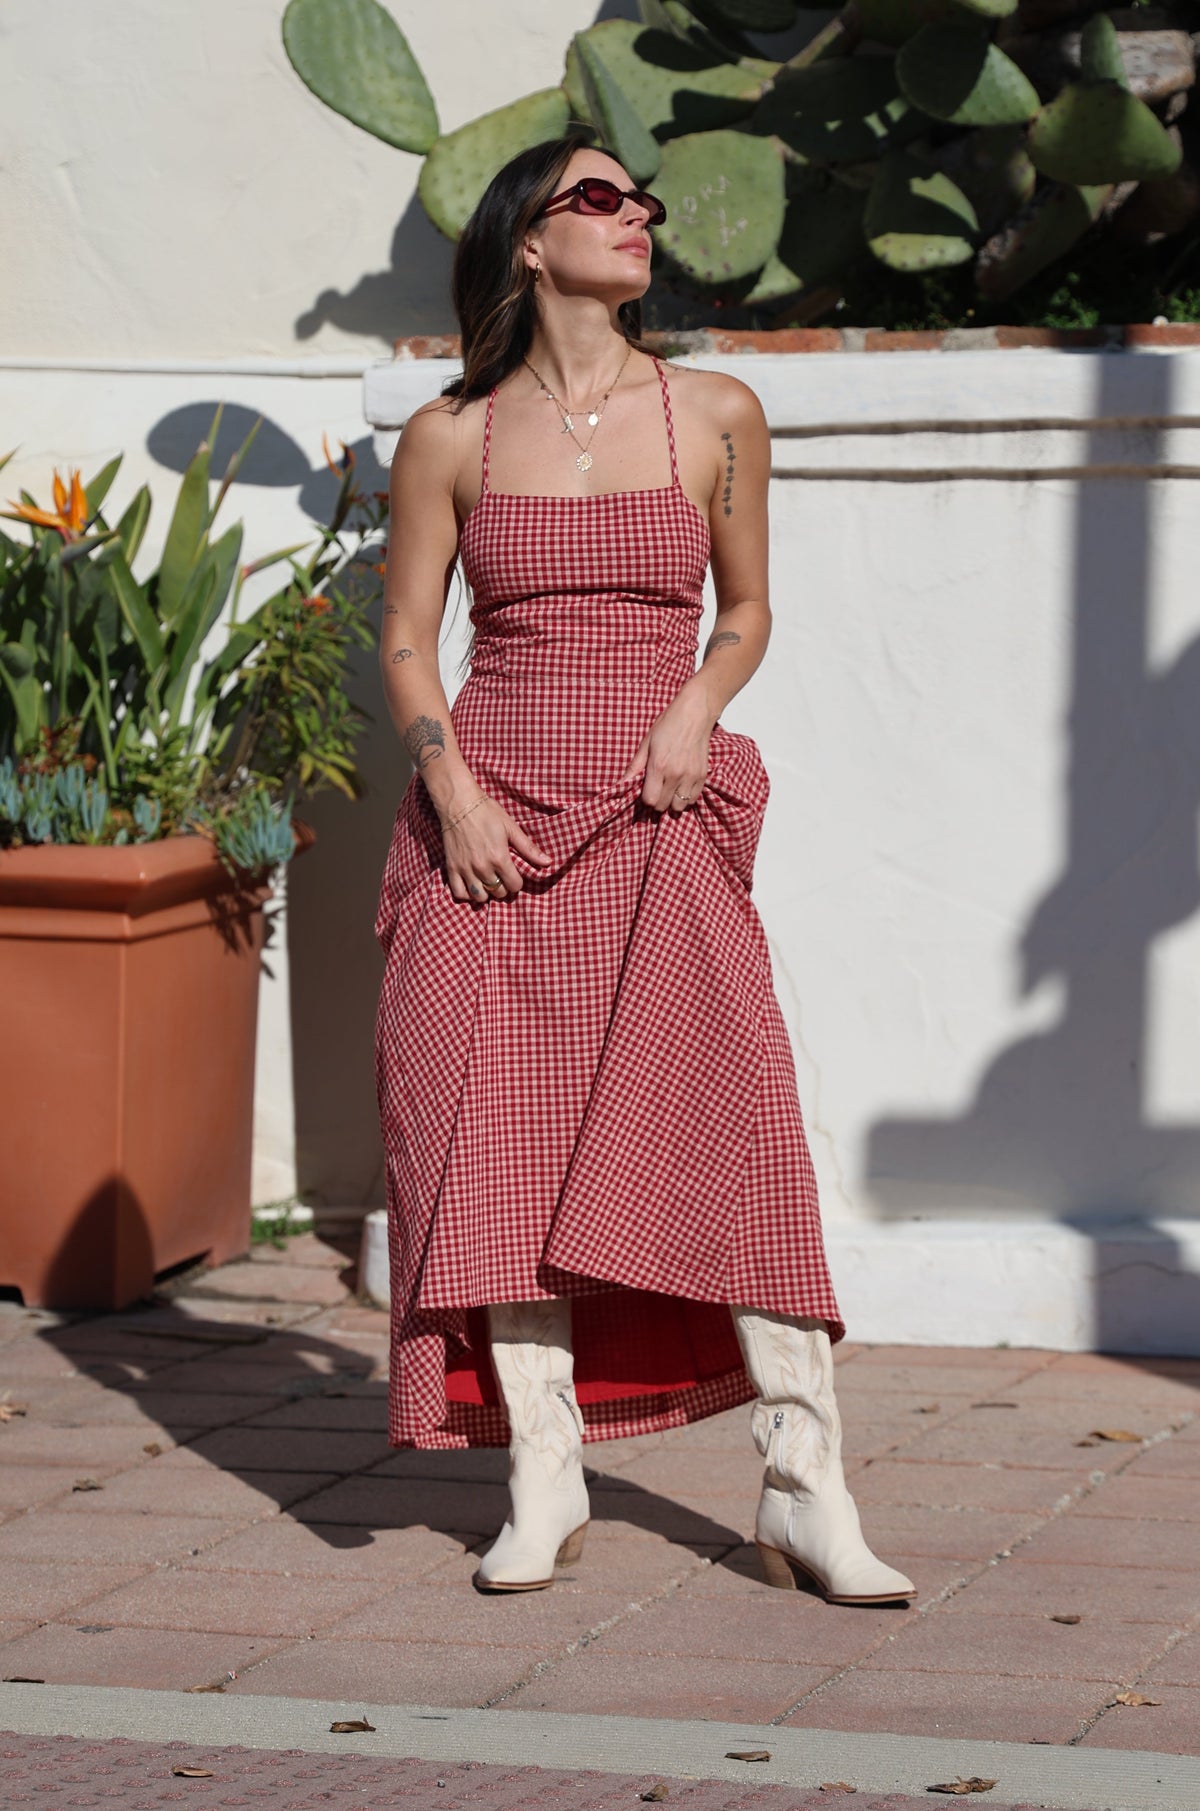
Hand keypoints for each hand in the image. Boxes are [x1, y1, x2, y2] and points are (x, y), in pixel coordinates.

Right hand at [442, 795, 550, 903]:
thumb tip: (548, 862)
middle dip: (503, 886)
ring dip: (486, 892)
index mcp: (499, 858)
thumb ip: (529, 848)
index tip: (514, 874)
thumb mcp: (511, 828)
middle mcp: (482, 867)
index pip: (515, 886)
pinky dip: (466, 894)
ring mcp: (466, 869)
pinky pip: (459, 893)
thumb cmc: (487, 813)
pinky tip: (472, 885)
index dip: (517, 882)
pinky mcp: (452, 868)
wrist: (459, 803)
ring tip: (487, 881)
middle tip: (501, 876)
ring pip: (480, 896)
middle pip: (499, 892)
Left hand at [620, 684, 713, 814]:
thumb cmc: (668, 725)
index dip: (646, 799)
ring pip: (679, 806)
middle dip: (657, 802)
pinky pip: (693, 799)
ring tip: (669, 790)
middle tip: (657, 790)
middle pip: (663, 806)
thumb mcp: (646, 743)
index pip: (650, 800)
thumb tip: (621, 783)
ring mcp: (691, 776)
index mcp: (658, 766)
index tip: (646, 791)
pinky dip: (686, 797)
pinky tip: (681, 787)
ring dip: (672, 802)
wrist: (695, 714)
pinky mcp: (702, 776)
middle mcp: (675, 774)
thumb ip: (635, 766)